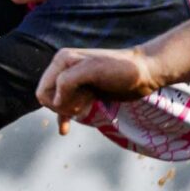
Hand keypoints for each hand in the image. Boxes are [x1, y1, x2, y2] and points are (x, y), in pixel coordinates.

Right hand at [37, 46, 164, 129]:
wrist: (145, 72)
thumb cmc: (121, 69)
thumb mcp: (93, 69)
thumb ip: (68, 81)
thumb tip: (55, 100)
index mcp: (63, 60)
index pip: (44, 91)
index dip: (57, 103)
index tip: (77, 103)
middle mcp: (65, 68)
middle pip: (48, 98)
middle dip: (63, 107)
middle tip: (84, 103)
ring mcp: (75, 81)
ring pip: (58, 104)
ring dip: (68, 111)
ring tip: (87, 107)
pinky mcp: (85, 92)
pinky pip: (66, 107)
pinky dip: (64, 118)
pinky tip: (64, 130)